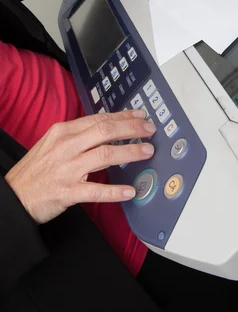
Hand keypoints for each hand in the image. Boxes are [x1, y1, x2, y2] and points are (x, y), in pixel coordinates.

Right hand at [5, 110, 155, 223]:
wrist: (14, 196)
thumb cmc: (37, 169)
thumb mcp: (53, 143)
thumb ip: (78, 135)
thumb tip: (107, 129)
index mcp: (63, 131)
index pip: (99, 119)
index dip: (123, 116)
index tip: (140, 115)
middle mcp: (66, 146)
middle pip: (105, 131)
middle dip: (131, 128)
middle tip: (149, 130)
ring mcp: (67, 169)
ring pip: (104, 155)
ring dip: (129, 152)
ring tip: (147, 151)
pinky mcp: (67, 191)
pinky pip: (96, 191)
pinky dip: (114, 191)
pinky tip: (130, 191)